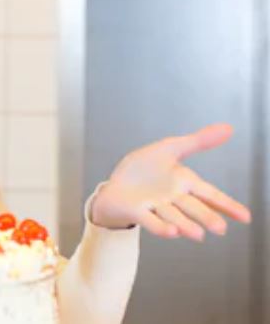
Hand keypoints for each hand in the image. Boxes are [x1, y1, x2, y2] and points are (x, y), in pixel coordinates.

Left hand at [91, 123, 251, 240]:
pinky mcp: (136, 211)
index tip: (246, 217)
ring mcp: (154, 206)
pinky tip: (172, 233)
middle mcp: (172, 198)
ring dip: (185, 225)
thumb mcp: (170, 149)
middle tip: (221, 229)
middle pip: (192, 207)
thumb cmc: (144, 170)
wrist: (116, 185)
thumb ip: (198, 141)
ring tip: (198, 234)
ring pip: (173, 216)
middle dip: (206, 217)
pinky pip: (150, 220)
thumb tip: (229, 128)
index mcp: (184, 183)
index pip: (210, 194)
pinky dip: (161, 227)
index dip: (227, 204)